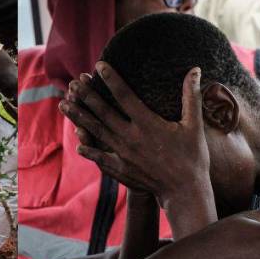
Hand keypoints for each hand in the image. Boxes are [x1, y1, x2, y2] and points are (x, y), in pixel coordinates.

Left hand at [60, 63, 208, 211]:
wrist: (185, 192)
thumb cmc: (193, 157)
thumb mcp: (194, 125)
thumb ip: (191, 96)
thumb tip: (195, 70)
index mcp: (148, 123)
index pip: (125, 96)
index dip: (112, 80)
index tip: (99, 66)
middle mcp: (131, 137)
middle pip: (103, 112)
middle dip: (87, 96)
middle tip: (73, 83)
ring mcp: (123, 154)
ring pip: (97, 131)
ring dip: (79, 117)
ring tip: (64, 105)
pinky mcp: (121, 169)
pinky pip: (100, 157)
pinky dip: (88, 149)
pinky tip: (78, 142)